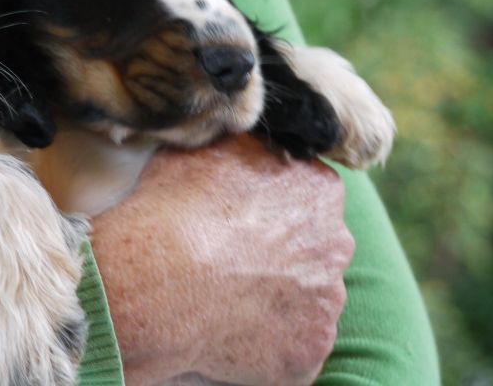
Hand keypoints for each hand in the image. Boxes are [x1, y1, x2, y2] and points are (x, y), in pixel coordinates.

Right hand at [90, 134, 352, 385]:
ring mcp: (327, 301)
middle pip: (313, 248)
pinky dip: (267, 341)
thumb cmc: (173, 206)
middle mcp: (336, 244)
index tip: (238, 218)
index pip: (307, 195)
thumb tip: (249, 143)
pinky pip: (292, 344)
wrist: (157, 278)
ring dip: (274, 297)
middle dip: (280, 254)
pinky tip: (228, 329)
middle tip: (230, 259)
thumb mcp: (208, 148)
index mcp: (319, 188)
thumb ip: (246, 148)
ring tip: (222, 296)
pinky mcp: (310, 349)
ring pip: (305, 298)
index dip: (269, 207)